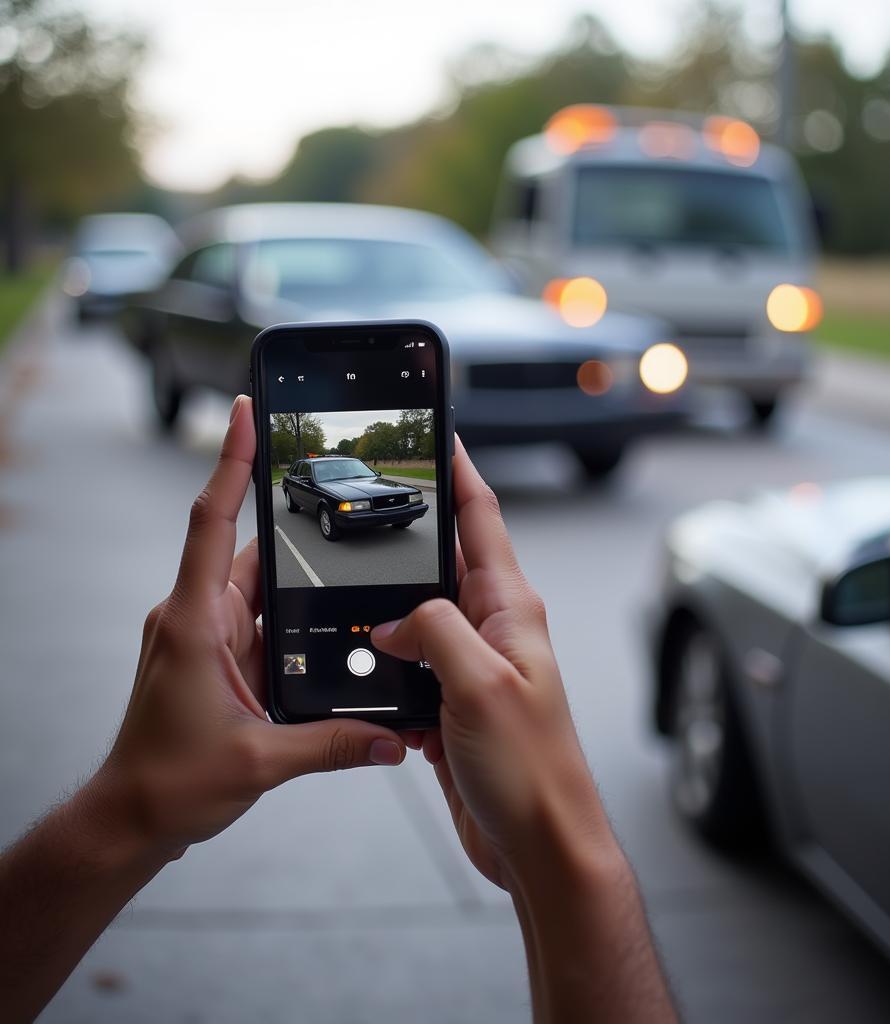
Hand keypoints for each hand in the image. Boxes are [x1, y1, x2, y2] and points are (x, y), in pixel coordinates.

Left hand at [93, 395, 406, 859]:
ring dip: (296, 581)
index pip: (211, 521)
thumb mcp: (260, 762)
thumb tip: (389, 738)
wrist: (132, 815)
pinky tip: (322, 624)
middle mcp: (196, 616)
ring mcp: (205, 633)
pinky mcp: (216, 652)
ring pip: (259, 584)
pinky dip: (289, 613)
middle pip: (250, 550)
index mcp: (195, 623)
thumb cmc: (168, 782)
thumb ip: (333, 744)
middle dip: (293, 527)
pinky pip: (258, 614)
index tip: (247, 414)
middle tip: (336, 494)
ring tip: (344, 572)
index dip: (232, 463)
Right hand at [372, 439, 614, 891]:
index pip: (482, 520)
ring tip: (350, 597)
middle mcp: (492, 629)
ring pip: (420, 617)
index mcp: (509, 609)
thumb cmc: (532, 768)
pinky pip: (411, 666)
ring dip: (388, 611)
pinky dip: (386, 666)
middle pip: (444, 563)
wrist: (538, 842)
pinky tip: (367, 673)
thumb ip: (435, 632)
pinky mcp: (451, 702)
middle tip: (368, 509)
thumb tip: (396, 618)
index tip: (439, 435)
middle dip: (407, 539)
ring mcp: (472, 666)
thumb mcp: (480, 684)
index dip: (459, 473)